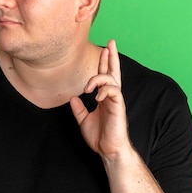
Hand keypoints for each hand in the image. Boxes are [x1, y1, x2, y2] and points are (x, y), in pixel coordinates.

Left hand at [70, 39, 130, 160]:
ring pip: (111, 79)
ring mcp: (115, 101)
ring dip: (98, 78)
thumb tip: (73, 98)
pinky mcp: (118, 107)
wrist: (108, 150)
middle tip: (111, 42)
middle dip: (112, 57)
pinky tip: (96, 97)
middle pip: (114, 72)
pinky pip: (114, 91)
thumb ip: (79, 108)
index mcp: (104, 98)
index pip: (105, 76)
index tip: (105, 49)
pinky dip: (104, 90)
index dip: (105, 62)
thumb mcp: (84, 120)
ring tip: (87, 88)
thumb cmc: (99, 137)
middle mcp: (111, 97)